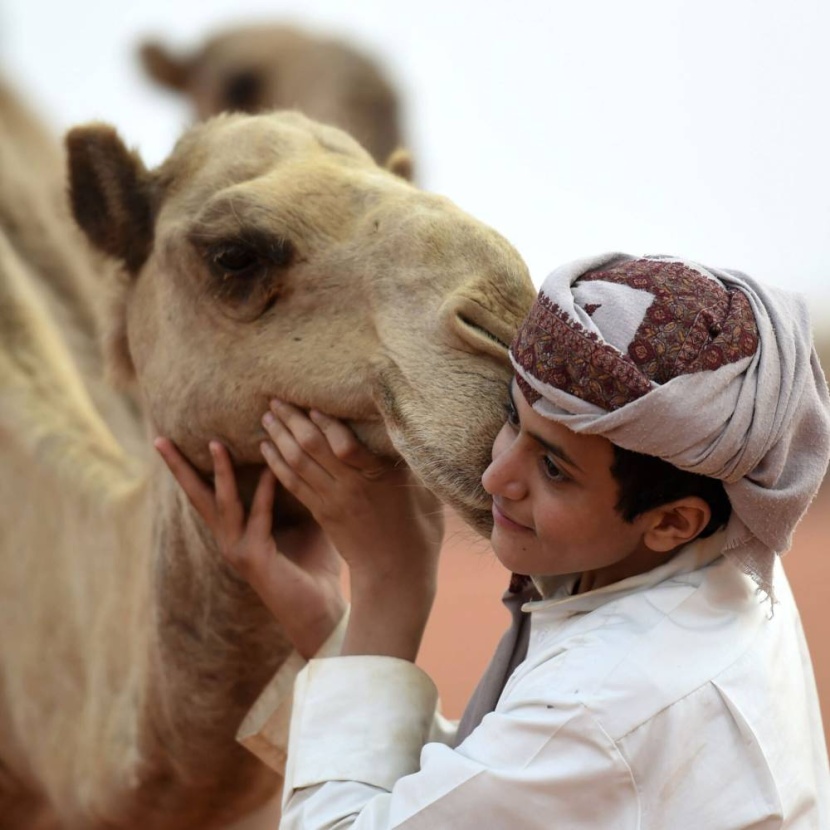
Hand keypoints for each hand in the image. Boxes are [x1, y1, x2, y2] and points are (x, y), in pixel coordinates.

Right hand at [154, 437, 345, 659]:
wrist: (323, 612)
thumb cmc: (315, 566)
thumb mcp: (304, 519)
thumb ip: (295, 490)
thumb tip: (303, 453)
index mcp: (236, 531)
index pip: (207, 493)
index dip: (191, 468)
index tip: (173, 440)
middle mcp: (230, 540)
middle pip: (198, 496)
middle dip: (179, 467)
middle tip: (160, 439)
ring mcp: (238, 550)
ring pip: (223, 503)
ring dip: (221, 472)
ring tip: (215, 443)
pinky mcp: (255, 559)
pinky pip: (258, 517)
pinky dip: (265, 492)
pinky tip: (271, 469)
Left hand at [260, 401, 444, 660]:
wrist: (396, 575)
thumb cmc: (420, 531)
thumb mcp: (426, 493)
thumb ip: (410, 464)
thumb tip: (408, 432)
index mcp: (378, 479)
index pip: (345, 445)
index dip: (326, 423)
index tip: (312, 403)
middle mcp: (350, 488)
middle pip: (312, 448)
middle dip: (292, 421)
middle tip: (276, 399)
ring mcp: (332, 502)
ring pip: (297, 463)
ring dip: (278, 438)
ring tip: (267, 416)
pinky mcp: (322, 514)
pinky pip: (293, 484)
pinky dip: (277, 464)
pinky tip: (267, 448)